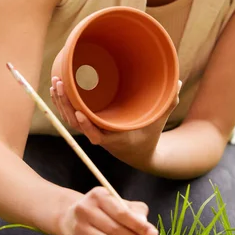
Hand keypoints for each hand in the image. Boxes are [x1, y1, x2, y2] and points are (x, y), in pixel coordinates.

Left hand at [50, 77, 181, 168]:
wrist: (137, 153)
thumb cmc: (148, 135)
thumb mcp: (159, 120)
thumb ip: (168, 103)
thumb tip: (177, 82)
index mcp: (114, 137)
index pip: (96, 134)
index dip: (86, 125)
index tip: (78, 113)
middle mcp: (99, 135)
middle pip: (76, 123)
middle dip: (66, 105)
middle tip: (61, 84)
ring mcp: (91, 130)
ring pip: (70, 119)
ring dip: (61, 102)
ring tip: (56, 82)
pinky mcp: (87, 125)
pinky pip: (70, 116)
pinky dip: (62, 104)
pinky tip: (57, 88)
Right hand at [59, 186, 158, 234]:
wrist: (70, 215)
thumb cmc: (101, 207)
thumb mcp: (117, 201)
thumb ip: (134, 210)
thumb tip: (145, 226)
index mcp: (98, 195)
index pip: (121, 213)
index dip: (138, 225)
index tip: (153, 234)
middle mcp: (85, 210)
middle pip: (115, 229)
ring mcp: (79, 228)